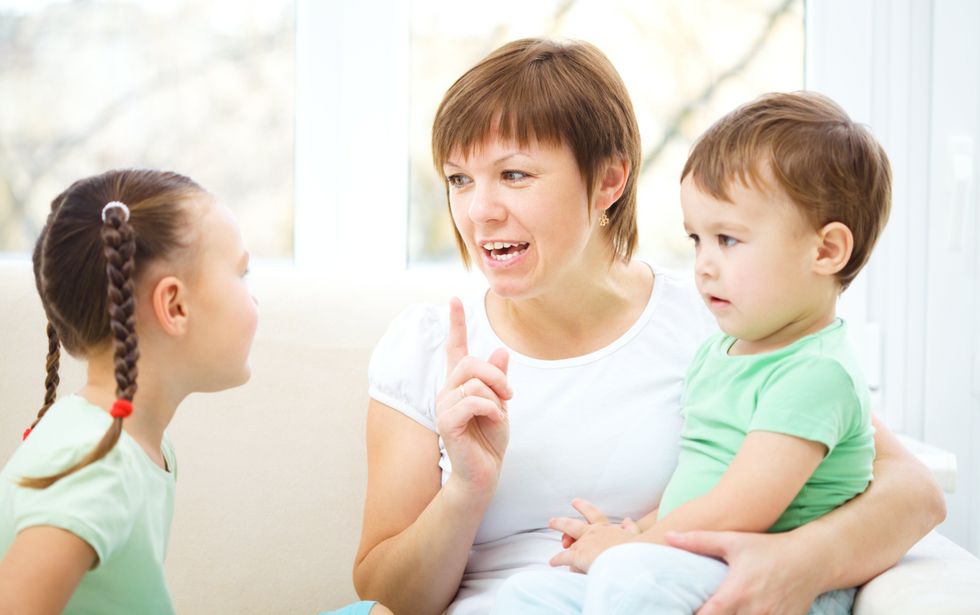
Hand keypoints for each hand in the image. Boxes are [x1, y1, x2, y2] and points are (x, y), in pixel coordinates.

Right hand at [435, 297, 510, 497]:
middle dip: (496, 376)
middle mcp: (447, 390)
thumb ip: (498, 379)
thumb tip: (501, 350)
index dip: (456, 323)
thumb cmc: (490, 439)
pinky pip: (472, 400)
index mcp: (460, 384)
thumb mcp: (501, 404)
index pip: (455, 348)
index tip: (454, 298)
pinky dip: (491, 408)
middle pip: (470, 363)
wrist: (484, 473)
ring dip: (496, 397)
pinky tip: (495, 419)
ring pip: (474, 382)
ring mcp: (444, 406)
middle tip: (509, 396)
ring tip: (499, 413)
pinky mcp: (446, 421)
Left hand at [548, 499, 640, 572]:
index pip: (593, 515)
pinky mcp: (579, 555)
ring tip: (551, 528)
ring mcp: (585, 543)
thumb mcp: (636, 536)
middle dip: (562, 521)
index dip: (583, 508)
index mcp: (606, 528)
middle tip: (553, 520)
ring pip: (567, 535)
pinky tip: (552, 562)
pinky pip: (564, 557)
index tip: (575, 502)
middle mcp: (593, 532)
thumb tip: (627, 520)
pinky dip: (557, 559)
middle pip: (573, 524)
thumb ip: (631, 528)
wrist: (631, 560)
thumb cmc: (636, 550)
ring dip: (559, 532)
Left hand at [666, 530, 822, 614]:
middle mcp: (754, 611)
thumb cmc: (767, 548)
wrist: (810, 559)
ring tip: (726, 612)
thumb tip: (669, 536)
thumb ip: (698, 541)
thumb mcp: (732, 541)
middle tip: (703, 610)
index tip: (682, 611)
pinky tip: (743, 614)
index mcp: (736, 592)